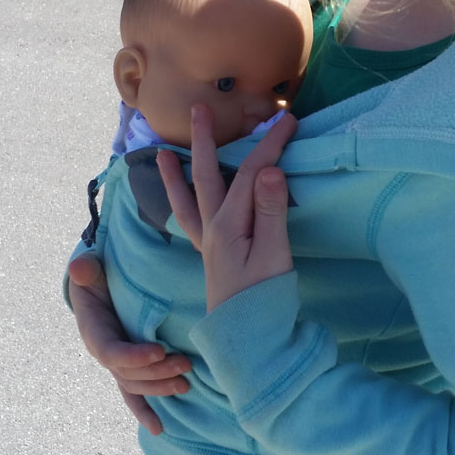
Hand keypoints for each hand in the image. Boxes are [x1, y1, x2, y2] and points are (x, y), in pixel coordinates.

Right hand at [67, 255, 191, 434]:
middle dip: (157, 372)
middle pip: (129, 373)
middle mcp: (104, 353)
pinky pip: (134, 395)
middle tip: (185, 365)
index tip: (159, 352)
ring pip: (136, 385)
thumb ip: (86, 267)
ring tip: (185, 384)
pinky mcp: (128, 369)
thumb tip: (80, 268)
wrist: (98, 288)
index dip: (133, 356)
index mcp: (93, 332)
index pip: (111, 352)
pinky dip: (145, 412)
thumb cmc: (96, 276)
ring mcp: (117, 364)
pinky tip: (158, 428)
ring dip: (160, 387)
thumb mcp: (89, 268)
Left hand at [157, 105, 295, 312]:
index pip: (253, 173)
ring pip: (190, 199)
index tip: (289, 119)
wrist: (250, 344)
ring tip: (164, 154)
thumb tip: (269, 170)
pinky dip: (181, 205)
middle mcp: (213, 230)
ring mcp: (210, 245)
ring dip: (179, 174)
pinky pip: (190, 223)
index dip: (271, 144)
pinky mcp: (214, 258)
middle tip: (199, 109)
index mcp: (229, 226)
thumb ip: (271, 212)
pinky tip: (181, 200)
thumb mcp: (275, 256)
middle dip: (206, 141)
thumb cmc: (266, 303)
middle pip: (209, 176)